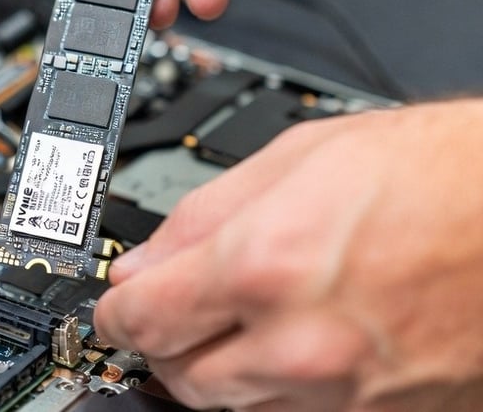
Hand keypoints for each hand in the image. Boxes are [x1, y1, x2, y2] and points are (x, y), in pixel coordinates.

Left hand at [94, 101, 482, 410]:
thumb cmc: (429, 171)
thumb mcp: (296, 156)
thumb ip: (204, 213)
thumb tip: (148, 257)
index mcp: (266, 263)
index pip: (145, 318)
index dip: (115, 313)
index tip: (115, 304)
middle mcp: (300, 342)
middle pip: (178, 375)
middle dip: (157, 342)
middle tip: (164, 308)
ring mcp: (346, 392)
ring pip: (231, 406)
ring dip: (211, 366)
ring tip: (228, 317)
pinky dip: (269, 386)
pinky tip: (283, 340)